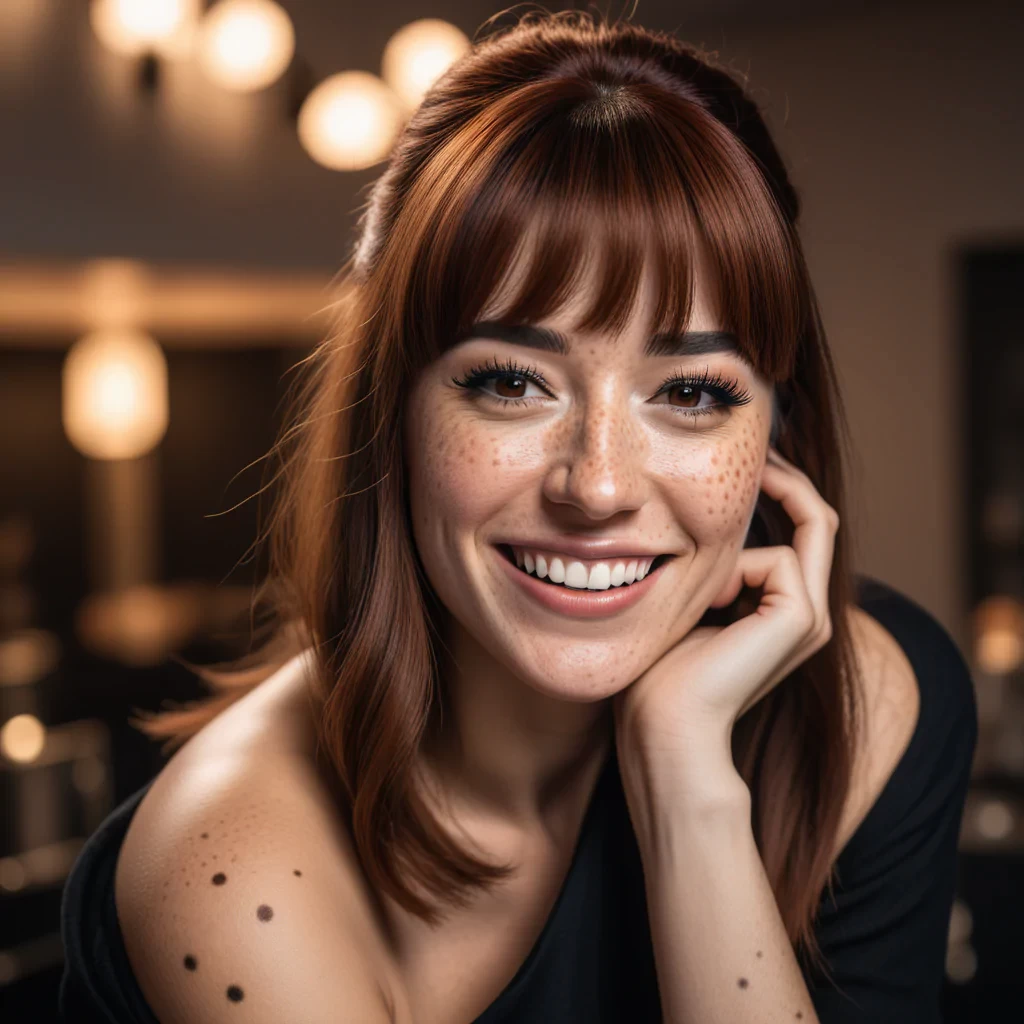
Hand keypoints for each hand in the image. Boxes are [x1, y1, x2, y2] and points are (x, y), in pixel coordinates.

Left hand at [612, 447, 839, 784]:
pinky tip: (708, 603)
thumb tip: (698, 527)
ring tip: (705, 578)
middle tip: (755, 447)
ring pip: (809, 524)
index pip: (797, 531)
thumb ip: (708, 569)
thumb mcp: (685, 603)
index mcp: (782, 612)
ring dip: (746, 531)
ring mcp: (810, 617)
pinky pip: (776, 555)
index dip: (778, 489)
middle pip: (816, 518)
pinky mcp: (800, 618)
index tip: (746, 461)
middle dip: (787, 477)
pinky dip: (733, 567)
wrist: (664, 726)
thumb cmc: (660, 672)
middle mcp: (806, 613)